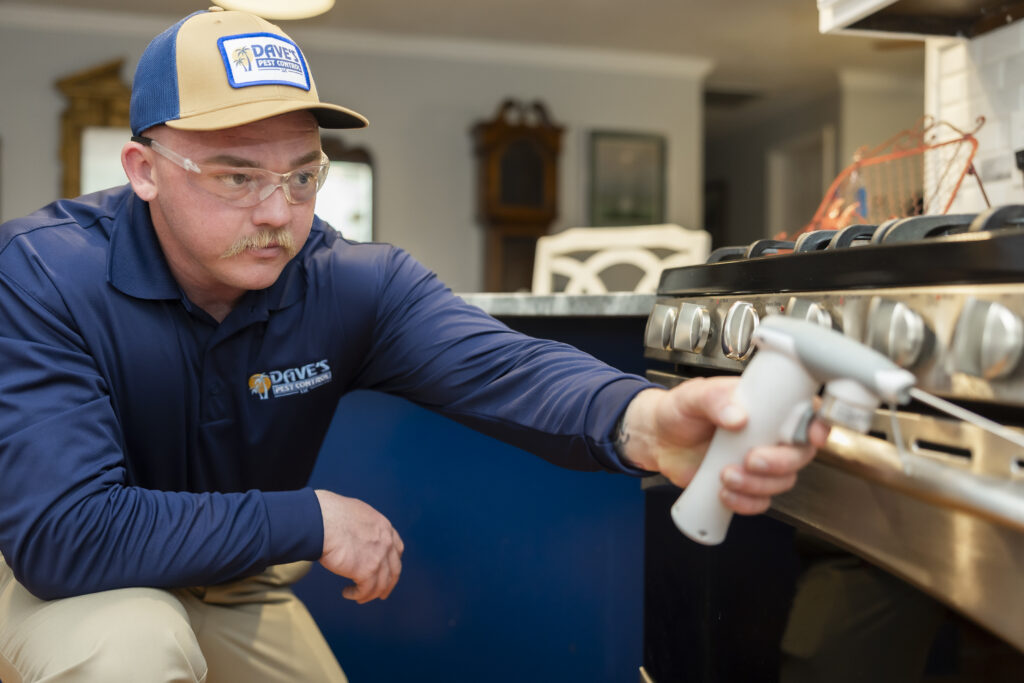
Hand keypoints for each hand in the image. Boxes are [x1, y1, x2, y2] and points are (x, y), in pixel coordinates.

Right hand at [315, 489, 403, 602]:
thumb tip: (357, 536)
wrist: (320, 521)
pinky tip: (348, 593)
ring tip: (358, 597)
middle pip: (394, 570)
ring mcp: (379, 557)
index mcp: (384, 527)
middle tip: (381, 594)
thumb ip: (363, 526)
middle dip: (388, 584)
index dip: (392, 563)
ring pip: (381, 584)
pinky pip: (366, 590)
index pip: (397, 549)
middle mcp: (386, 542)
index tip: (387, 572)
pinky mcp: (367, 571)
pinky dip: (358, 595)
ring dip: (370, 594)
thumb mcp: (355, 514)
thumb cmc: (328, 515)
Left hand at [618, 379, 828, 514]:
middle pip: (800, 454)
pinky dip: (746, 502)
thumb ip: (714, 400)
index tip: (811, 436)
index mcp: (764, 406)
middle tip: (751, 460)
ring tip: (725, 475)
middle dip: (780, 463)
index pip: (806, 412)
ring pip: (782, 481)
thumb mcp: (693, 396)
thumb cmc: (679, 410)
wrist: (657, 439)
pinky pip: (760, 501)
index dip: (817, 425)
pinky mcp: (745, 484)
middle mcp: (767, 434)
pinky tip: (724, 493)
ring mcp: (758, 461)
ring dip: (757, 485)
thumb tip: (737, 416)